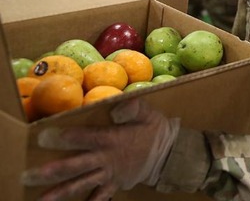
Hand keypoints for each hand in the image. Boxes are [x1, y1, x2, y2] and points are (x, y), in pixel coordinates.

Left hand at [23, 99, 179, 200]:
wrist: (170, 154)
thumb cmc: (154, 129)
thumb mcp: (147, 111)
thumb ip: (132, 106)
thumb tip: (115, 108)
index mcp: (111, 139)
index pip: (83, 138)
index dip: (63, 137)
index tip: (43, 136)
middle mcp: (106, 158)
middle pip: (75, 166)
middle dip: (52, 171)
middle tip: (29, 175)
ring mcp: (108, 174)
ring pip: (81, 184)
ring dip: (60, 193)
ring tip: (42, 200)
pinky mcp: (114, 185)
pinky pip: (99, 197)